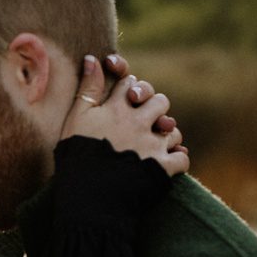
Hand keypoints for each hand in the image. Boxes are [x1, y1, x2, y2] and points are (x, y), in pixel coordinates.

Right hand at [63, 56, 188, 176]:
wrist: (89, 198)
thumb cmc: (77, 157)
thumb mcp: (75, 120)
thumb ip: (87, 89)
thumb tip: (92, 58)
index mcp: (117, 109)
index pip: (130, 83)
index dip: (128, 88)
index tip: (123, 98)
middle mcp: (139, 123)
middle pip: (159, 100)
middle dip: (152, 106)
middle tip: (142, 119)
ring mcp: (153, 146)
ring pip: (172, 128)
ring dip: (165, 133)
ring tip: (154, 142)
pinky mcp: (163, 169)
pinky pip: (181, 158)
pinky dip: (177, 159)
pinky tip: (168, 161)